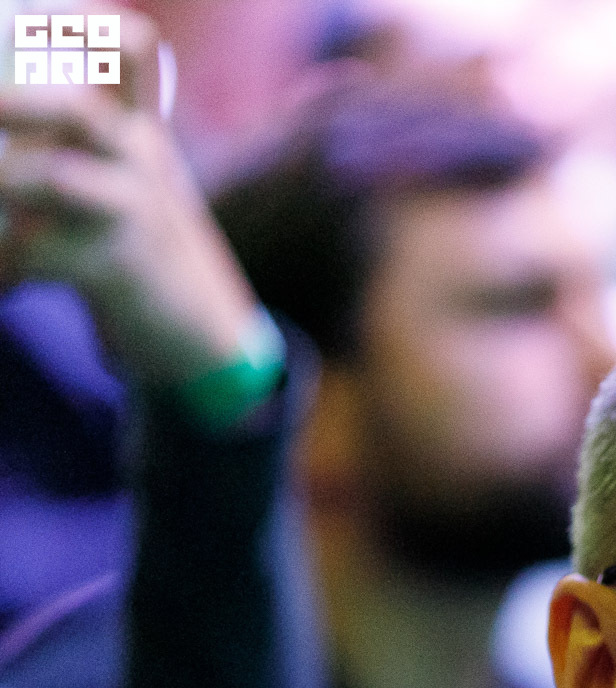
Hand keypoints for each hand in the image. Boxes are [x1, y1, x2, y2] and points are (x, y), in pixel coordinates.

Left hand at [0, 12, 260, 384]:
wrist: (196, 330)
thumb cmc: (136, 245)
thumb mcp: (125, 179)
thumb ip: (77, 139)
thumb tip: (9, 108)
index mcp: (141, 129)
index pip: (130, 51)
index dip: (84, 26)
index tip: (31, 22)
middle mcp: (143, 161)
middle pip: (81, 109)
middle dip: (16, 103)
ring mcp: (133, 214)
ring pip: (55, 177)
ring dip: (4, 179)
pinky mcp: (116, 268)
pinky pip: (39, 250)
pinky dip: (6, 262)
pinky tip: (8, 280)